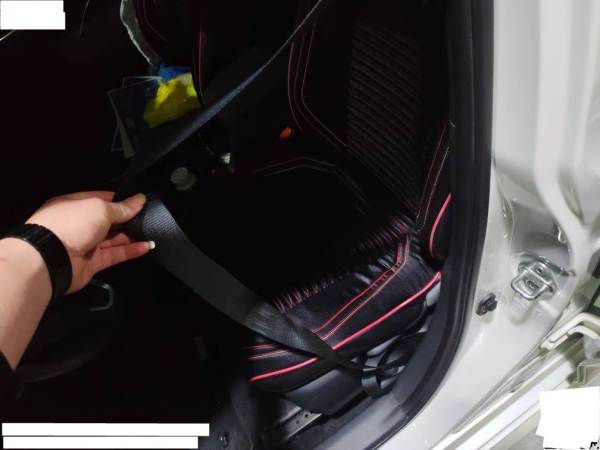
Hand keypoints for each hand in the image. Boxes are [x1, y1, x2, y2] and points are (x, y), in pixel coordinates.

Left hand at [26, 191, 152, 292]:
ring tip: (151, 231)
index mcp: (75, 205)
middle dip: (127, 219)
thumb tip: (140, 199)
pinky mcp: (92, 262)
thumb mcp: (100, 208)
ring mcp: (85, 244)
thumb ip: (122, 207)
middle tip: (148, 217)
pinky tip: (146, 246)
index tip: (139, 201)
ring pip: (113, 238)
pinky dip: (130, 251)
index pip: (101, 199)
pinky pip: (114, 254)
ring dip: (131, 235)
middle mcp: (79, 224)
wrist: (51, 258)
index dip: (120, 199)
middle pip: (108, 220)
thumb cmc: (72, 224)